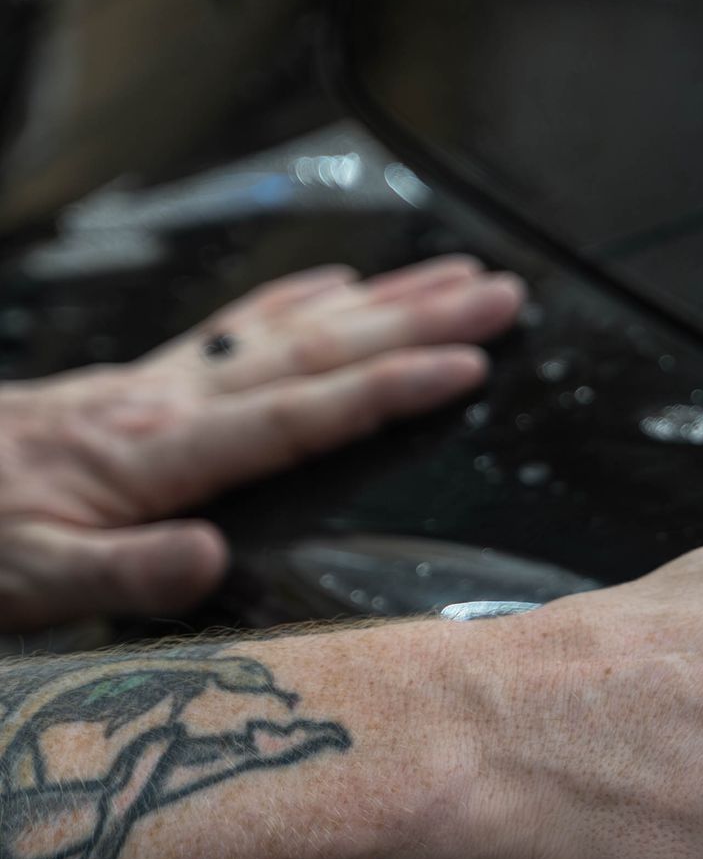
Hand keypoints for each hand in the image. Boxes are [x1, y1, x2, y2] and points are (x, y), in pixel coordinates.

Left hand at [0, 257, 524, 631]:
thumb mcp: (36, 583)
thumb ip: (127, 573)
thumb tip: (210, 558)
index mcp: (160, 454)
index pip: (300, 414)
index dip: (388, 388)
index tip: (467, 365)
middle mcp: (168, 401)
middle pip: (316, 349)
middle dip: (417, 320)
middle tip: (500, 292)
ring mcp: (155, 384)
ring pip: (289, 327)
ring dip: (379, 300)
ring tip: (452, 275)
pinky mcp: (137, 384)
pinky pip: (237, 327)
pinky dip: (296, 300)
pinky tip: (335, 284)